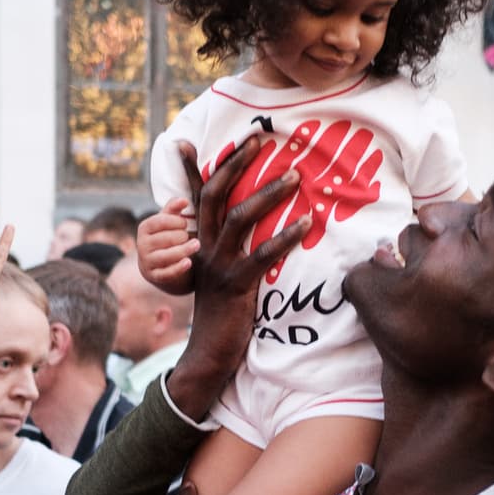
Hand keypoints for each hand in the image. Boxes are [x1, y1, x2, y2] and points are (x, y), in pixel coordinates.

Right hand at [136, 198, 198, 293]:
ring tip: (197, 245)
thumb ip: (174, 209)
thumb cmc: (167, 238)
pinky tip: (188, 262)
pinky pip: (167, 273)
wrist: (161, 266)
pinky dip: (178, 268)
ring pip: (166, 256)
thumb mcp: (168, 222)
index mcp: (145, 228)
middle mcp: (142, 245)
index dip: (175, 221)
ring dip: (183, 250)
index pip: (159, 222)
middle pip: (164, 239)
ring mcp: (147, 262)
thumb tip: (184, 200)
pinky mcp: (155, 277)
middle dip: (181, 237)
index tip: (185, 223)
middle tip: (190, 237)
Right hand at [167, 138, 310, 418]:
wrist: (208, 354)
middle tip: (258, 140)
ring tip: (295, 177)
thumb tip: (250, 232)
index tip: (186, 141)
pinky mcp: (235, 286)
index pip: (193, 199)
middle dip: (235, 165)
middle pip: (213, 196)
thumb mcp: (220, 275)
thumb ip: (230, 251)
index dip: (191, 170)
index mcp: (198, 244)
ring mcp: (217, 266)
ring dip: (268, 194)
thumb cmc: (221, 314)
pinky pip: (262, 255)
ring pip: (237, 219)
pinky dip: (286, 236)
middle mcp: (203, 249)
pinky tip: (306, 222)